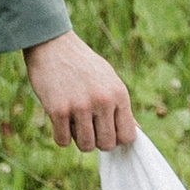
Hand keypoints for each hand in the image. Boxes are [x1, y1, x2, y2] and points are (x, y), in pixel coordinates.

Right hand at [24, 29, 134, 151]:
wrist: (52, 44)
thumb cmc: (82, 64)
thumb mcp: (108, 79)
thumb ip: (121, 107)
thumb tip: (137, 132)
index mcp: (119, 93)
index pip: (127, 136)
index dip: (116, 138)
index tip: (105, 130)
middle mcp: (103, 100)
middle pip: (106, 144)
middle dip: (96, 140)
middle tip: (86, 125)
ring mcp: (80, 106)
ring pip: (86, 146)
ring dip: (78, 139)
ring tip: (73, 121)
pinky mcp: (58, 109)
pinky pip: (63, 141)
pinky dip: (61, 135)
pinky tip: (59, 120)